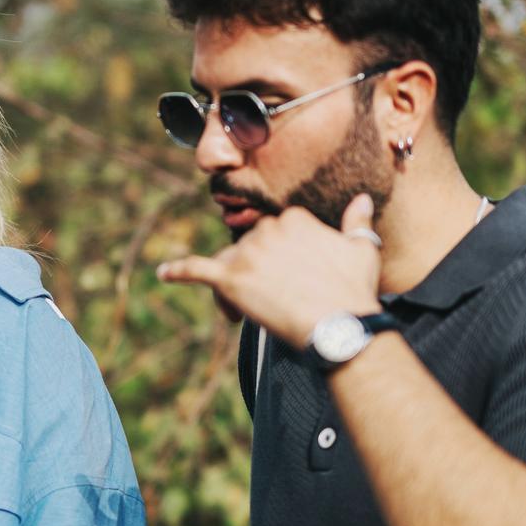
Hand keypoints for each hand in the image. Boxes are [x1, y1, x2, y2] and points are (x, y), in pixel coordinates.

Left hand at [156, 195, 383, 347]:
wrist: (339, 326)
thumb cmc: (353, 290)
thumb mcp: (361, 249)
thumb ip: (356, 222)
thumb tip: (362, 200)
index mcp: (292, 218)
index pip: (273, 233)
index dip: (277, 259)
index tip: (289, 280)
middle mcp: (266, 229)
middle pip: (248, 249)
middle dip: (255, 273)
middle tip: (273, 301)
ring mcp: (247, 253)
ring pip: (227, 263)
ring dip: (233, 284)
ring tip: (249, 310)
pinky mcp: (230, 279)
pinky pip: (197, 269)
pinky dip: (178, 270)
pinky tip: (163, 273)